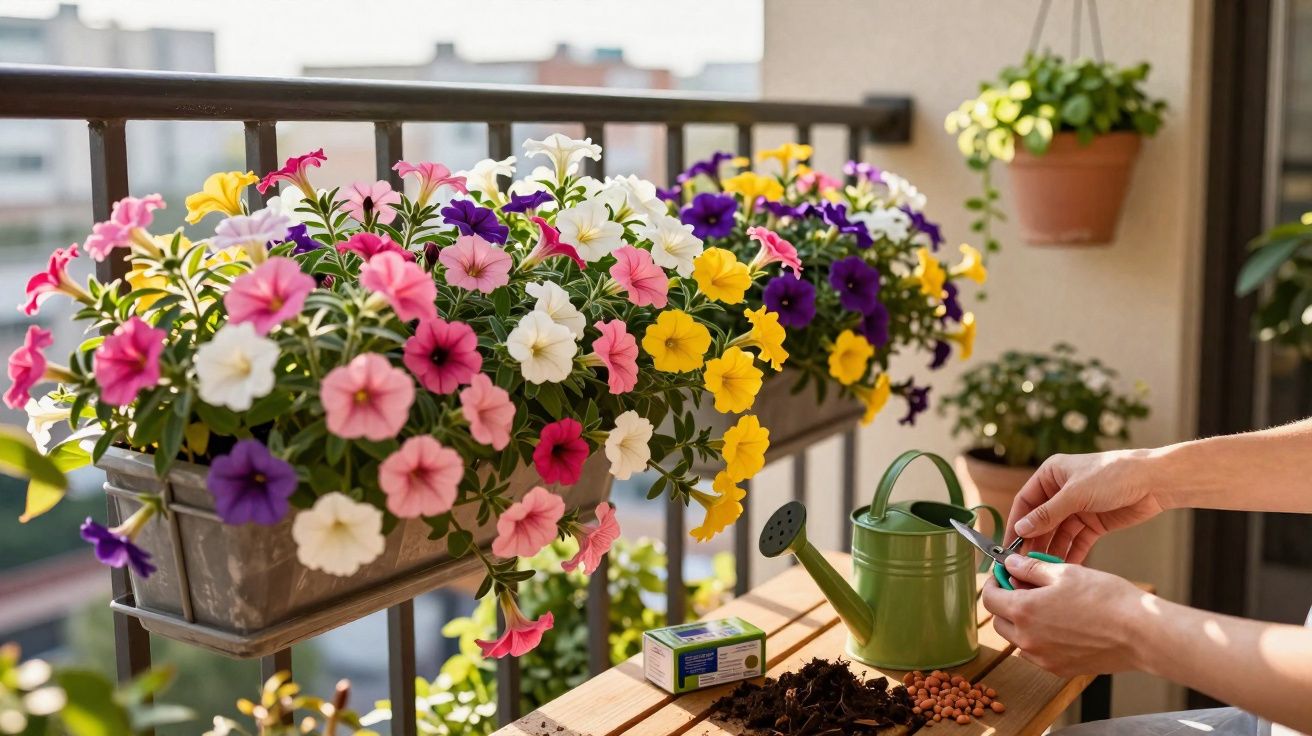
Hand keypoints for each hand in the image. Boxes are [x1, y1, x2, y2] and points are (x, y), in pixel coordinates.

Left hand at [982, 555, 1150, 676]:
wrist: (1140, 633)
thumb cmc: (1106, 599)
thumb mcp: (1065, 572)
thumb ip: (1031, 569)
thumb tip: (1010, 564)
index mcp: (1024, 611)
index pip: (989, 598)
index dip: (994, 583)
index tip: (1004, 575)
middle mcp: (1028, 639)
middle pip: (999, 620)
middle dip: (1006, 602)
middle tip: (1024, 587)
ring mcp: (1043, 658)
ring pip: (1017, 639)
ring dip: (1022, 622)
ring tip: (1047, 605)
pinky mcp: (1060, 669)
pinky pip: (1037, 653)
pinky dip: (1039, 638)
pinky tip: (1061, 624)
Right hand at [1007, 450, 1166, 562]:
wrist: (1155, 481)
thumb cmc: (1113, 475)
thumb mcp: (1075, 494)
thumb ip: (1047, 514)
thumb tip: (1021, 528)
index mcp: (1051, 475)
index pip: (1025, 502)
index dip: (1016, 524)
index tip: (1008, 546)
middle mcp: (1061, 492)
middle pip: (1040, 521)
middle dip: (1033, 542)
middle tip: (1024, 563)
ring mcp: (1077, 508)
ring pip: (1057, 534)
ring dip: (1051, 550)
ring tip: (1043, 570)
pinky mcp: (1093, 523)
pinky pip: (1076, 541)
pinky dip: (1070, 553)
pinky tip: (1064, 568)